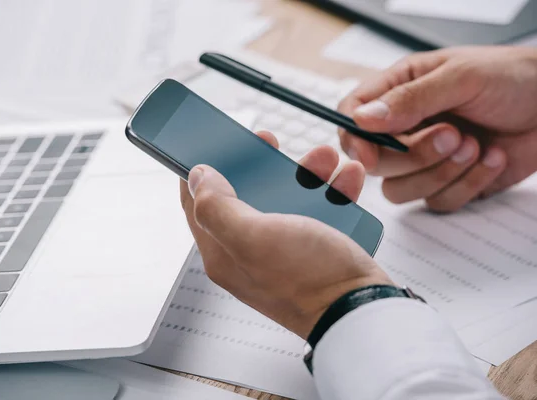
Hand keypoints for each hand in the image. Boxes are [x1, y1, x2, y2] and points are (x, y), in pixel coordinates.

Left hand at [180, 131, 392, 338]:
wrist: (361, 309)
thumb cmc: (308, 279)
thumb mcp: (253, 237)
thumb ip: (217, 206)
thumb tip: (197, 177)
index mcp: (224, 251)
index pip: (196, 205)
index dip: (200, 171)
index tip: (213, 144)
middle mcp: (249, 250)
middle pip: (244, 194)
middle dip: (258, 164)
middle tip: (269, 142)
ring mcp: (283, 249)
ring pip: (284, 197)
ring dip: (305, 172)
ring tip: (325, 157)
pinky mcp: (314, 248)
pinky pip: (318, 209)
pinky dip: (332, 191)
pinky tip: (347, 177)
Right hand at [338, 46, 536, 211]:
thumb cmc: (513, 78)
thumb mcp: (461, 77)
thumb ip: (410, 99)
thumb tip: (363, 119)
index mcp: (399, 91)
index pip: (352, 118)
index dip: (354, 139)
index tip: (369, 154)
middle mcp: (406, 128)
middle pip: (375, 162)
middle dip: (414, 156)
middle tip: (452, 134)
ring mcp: (424, 159)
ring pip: (401, 190)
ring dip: (440, 173)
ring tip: (474, 145)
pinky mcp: (447, 183)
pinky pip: (438, 202)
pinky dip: (468, 185)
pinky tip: (490, 158)